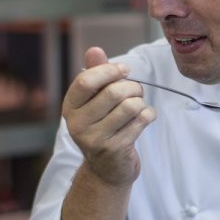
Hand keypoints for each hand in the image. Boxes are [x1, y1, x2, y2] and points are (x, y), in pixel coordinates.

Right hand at [63, 47, 154, 186]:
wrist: (107, 169)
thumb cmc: (103, 126)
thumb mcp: (94, 101)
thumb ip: (95, 74)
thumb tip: (94, 50)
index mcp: (70, 107)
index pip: (86, 80)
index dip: (109, 70)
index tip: (124, 70)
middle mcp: (78, 124)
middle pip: (113, 92)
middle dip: (132, 87)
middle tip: (135, 92)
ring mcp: (95, 139)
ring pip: (130, 106)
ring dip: (141, 102)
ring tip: (138, 106)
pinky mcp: (115, 149)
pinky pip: (141, 121)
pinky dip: (148, 115)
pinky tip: (144, 119)